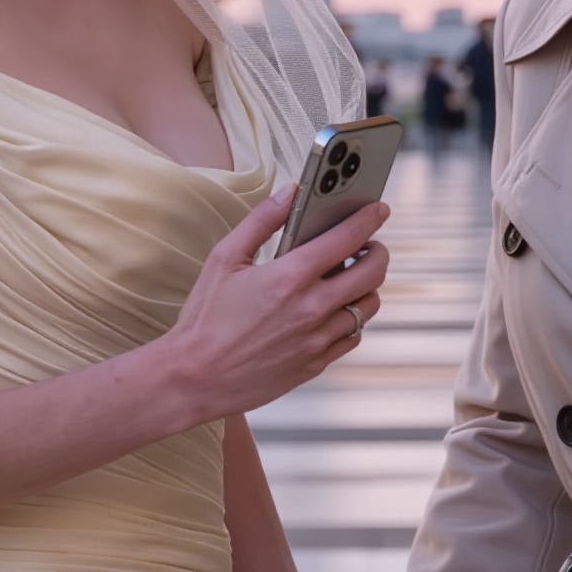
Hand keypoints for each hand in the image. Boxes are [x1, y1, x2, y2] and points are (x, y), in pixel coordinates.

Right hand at [159, 189, 388, 423]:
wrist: (194, 378)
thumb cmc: (205, 319)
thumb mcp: (224, 258)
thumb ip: (261, 221)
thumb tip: (289, 193)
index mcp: (290, 276)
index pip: (348, 238)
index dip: (369, 218)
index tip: (377, 209)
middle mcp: (311, 308)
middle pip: (373, 272)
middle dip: (378, 252)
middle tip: (369, 246)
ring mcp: (317, 339)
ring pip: (368, 306)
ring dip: (367, 287)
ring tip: (350, 278)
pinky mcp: (316, 364)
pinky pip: (353, 336)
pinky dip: (352, 319)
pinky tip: (334, 311)